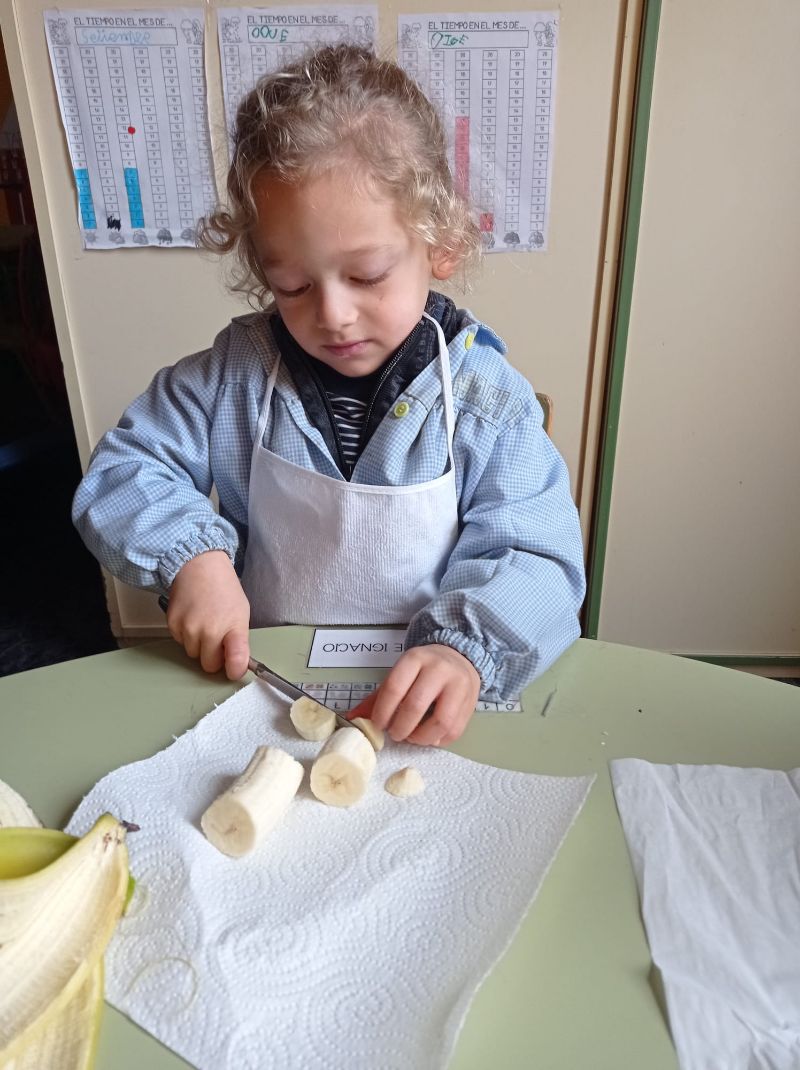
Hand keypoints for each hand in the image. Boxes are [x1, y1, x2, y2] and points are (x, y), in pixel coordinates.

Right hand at [167, 551, 250, 679]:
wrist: (199, 565)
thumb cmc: (223, 587)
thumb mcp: (241, 612)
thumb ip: (238, 639)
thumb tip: (236, 663)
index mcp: (233, 628)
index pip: (236, 661)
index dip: (235, 670)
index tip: (234, 670)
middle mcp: (210, 631)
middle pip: (209, 665)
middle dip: (213, 657)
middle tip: (217, 639)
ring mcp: (189, 629)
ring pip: (193, 654)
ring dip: (198, 645)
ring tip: (204, 622)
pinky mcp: (173, 626)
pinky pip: (180, 642)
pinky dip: (185, 635)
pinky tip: (192, 617)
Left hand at [349, 644, 480, 746]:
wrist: (460, 657)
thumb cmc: (424, 670)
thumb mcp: (401, 674)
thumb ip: (378, 697)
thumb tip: (353, 719)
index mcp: (416, 659)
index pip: (394, 687)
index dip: (382, 711)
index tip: (378, 724)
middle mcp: (439, 669)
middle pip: (416, 705)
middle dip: (400, 727)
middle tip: (394, 733)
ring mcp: (458, 686)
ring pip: (439, 722)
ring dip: (421, 737)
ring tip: (412, 736)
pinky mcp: (470, 703)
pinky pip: (454, 731)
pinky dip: (438, 740)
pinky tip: (428, 736)